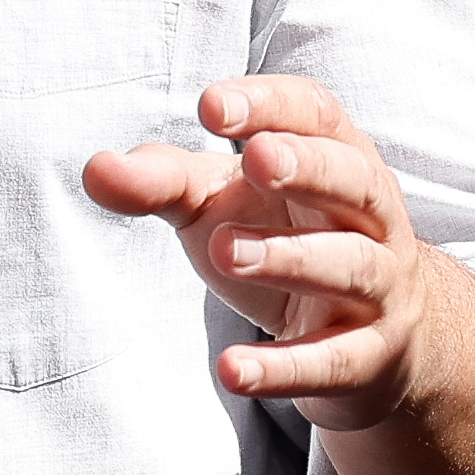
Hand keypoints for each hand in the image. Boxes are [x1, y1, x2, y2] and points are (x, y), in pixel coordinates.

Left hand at [84, 76, 451, 429]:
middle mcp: (372, 217)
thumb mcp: (219, 205)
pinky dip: (283, 368)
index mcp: (338, 159)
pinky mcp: (369, 359)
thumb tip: (95, 169)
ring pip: (349, 265)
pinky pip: (332, 362)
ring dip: (289, 257)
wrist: (370, 346)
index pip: (316, 114)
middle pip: (354, 180)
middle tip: (252, 159)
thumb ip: (162, 182)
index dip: (269, 104)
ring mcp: (379, 289)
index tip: (210, 106)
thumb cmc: (283, 245)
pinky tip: (230, 370)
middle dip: (306, 166)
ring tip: (225, 251)